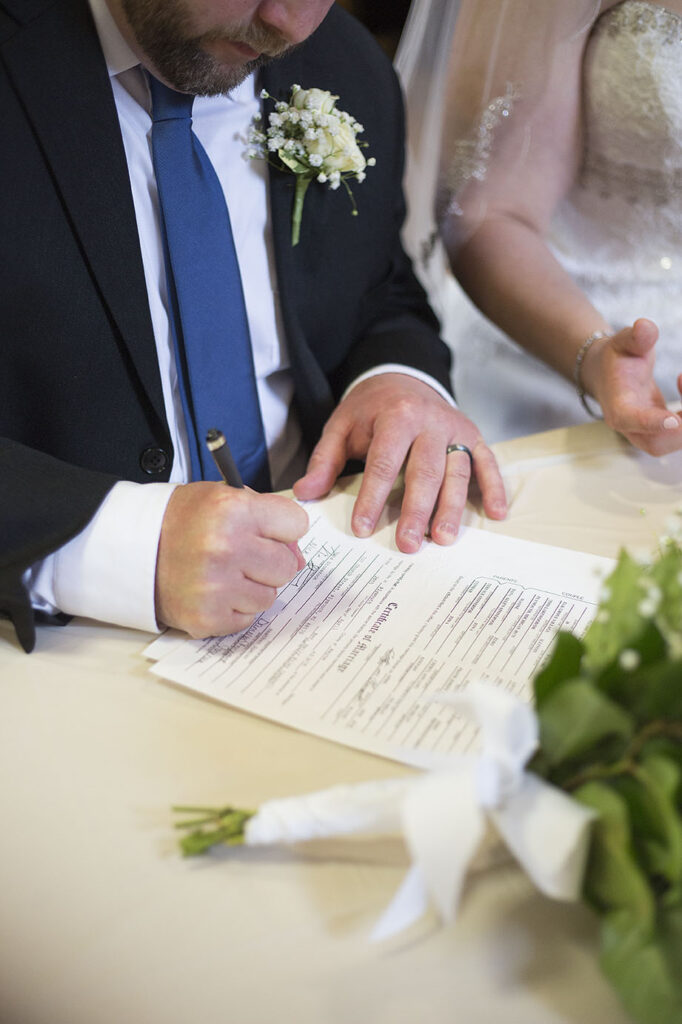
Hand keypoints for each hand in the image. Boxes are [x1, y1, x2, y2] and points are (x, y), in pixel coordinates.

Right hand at [155, 482, 308, 637]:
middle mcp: (226, 548)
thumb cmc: (183, 520)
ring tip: (222, 573)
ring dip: (251, 588)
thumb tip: (299, 557)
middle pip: (287, 566)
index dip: (283, 529)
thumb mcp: (223, 497)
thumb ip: (267, 518)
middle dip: (269, 563)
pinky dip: (233, 608)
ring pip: (269, 597)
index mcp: (233, 510)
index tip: (267, 531)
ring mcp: (216, 587)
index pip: (297, 524)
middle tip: (241, 555)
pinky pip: (246, 619)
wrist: (132, 548)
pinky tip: (212, 591)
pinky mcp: (206, 617)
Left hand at [293, 373, 506, 552]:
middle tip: (409, 544)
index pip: (384, 463)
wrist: (402, 377)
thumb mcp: (341, 425)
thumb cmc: (370, 409)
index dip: (373, 498)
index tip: (363, 529)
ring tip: (444, 538)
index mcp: (397, 415)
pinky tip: (496, 514)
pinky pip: (487, 463)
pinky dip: (495, 488)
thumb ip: (325, 459)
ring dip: (452, 508)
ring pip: (457, 472)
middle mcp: (431, 421)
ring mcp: (455, 429)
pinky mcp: (473, 436)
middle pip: (425, 472)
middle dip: (416, 510)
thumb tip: (306, 493)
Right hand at [584, 319, 681, 454]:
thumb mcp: (623, 342)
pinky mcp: (660, 433)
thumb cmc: (617, 359)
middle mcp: (630, 428)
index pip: (629, 420)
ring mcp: (645, 434)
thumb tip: (645, 326)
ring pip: (673, 442)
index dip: (652, 423)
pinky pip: (680, 435)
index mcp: (617, 407)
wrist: (609, 375)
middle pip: (656, 444)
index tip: (673, 420)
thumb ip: (635, 337)